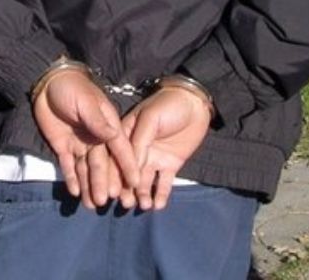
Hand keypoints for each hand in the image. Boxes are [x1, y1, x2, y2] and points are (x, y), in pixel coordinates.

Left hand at [33, 67, 138, 209]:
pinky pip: (68, 166)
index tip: (135, 183)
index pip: (119, 149)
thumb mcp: (86, 101)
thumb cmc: (72, 88)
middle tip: (106, 201)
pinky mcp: (64, 147)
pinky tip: (76, 193)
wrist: (48, 83)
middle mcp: (96, 138)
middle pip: (102, 164)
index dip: (127, 165)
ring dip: (89, 186)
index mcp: (106, 126)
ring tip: (91, 205)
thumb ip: (97, 120)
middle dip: (104, 182)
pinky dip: (72, 179)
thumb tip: (114, 136)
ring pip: (86, 169)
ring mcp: (80, 144)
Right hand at [122, 85, 211, 210]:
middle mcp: (138, 149)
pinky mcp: (170, 164)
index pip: (116, 158)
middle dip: (126, 190)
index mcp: (127, 135)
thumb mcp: (150, 118)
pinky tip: (158, 205)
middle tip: (127, 204)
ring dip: (142, 195)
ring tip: (143, 206)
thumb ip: (140, 142)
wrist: (197, 103)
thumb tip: (132, 170)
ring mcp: (154, 158)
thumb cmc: (169, 105)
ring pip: (144, 181)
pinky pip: (164, 183)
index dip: (113, 174)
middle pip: (128, 173)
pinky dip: (160, 195)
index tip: (111, 191)